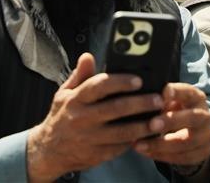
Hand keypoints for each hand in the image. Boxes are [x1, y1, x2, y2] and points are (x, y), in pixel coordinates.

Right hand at [26, 53, 164, 182]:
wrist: (49, 150)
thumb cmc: (61, 117)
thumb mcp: (65, 93)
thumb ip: (80, 75)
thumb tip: (88, 56)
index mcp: (75, 99)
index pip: (99, 86)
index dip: (120, 82)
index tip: (138, 80)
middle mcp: (82, 118)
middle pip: (116, 108)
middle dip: (140, 103)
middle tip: (158, 99)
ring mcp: (90, 138)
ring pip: (122, 131)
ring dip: (143, 126)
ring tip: (160, 120)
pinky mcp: (97, 154)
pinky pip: (120, 147)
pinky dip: (135, 141)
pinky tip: (148, 135)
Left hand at [133, 83, 209, 167]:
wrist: (193, 131)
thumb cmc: (175, 110)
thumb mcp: (171, 101)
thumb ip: (161, 100)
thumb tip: (142, 100)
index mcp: (195, 97)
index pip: (188, 92)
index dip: (176, 92)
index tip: (162, 94)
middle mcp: (204, 115)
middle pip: (192, 118)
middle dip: (171, 121)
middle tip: (151, 124)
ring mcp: (205, 135)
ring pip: (186, 142)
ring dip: (161, 144)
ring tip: (139, 144)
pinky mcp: (202, 152)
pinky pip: (182, 157)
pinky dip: (162, 155)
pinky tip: (146, 152)